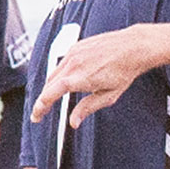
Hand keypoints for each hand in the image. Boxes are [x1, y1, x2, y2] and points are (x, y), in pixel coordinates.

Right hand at [33, 27, 149, 127]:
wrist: (133, 47)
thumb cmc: (124, 71)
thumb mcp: (108, 96)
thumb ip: (87, 108)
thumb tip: (73, 122)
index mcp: (78, 78)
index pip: (50, 94)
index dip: (40, 107)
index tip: (36, 116)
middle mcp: (72, 64)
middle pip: (49, 84)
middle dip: (44, 99)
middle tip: (44, 111)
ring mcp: (73, 53)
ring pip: (54, 73)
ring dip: (51, 86)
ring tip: (54, 98)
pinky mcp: (76, 46)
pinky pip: (62, 63)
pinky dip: (60, 74)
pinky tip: (65, 80)